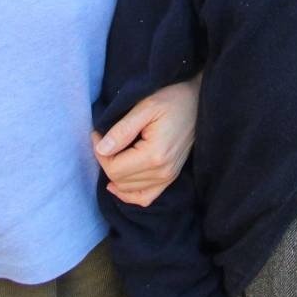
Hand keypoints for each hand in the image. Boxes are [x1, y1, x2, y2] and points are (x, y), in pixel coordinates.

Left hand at [92, 75, 200, 206]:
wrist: (199, 101)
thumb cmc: (173, 99)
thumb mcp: (145, 107)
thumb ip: (122, 130)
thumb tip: (101, 150)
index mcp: (155, 155)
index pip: (114, 169)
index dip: (99, 152)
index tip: (97, 134)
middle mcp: (162, 172)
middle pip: (119, 180)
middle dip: (106, 161)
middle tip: (102, 140)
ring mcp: (168, 177)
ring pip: (129, 190)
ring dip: (115, 175)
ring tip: (112, 153)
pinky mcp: (170, 177)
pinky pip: (145, 197)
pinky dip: (129, 194)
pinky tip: (118, 183)